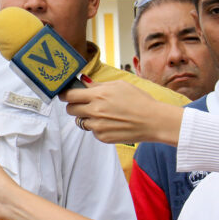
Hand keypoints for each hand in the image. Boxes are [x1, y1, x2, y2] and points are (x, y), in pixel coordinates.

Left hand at [63, 80, 182, 144]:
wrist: (153, 121)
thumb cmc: (139, 100)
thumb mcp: (119, 85)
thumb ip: (97, 85)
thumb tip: (83, 82)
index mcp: (97, 95)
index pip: (69, 95)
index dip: (65, 94)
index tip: (65, 94)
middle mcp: (95, 111)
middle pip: (70, 110)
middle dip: (74, 106)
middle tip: (83, 104)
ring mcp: (98, 126)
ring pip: (81, 121)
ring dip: (86, 117)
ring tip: (102, 114)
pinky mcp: (103, 137)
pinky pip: (92, 131)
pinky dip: (97, 127)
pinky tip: (111, 123)